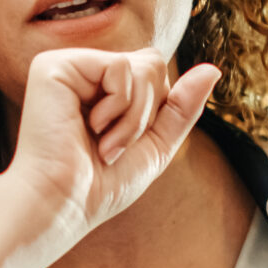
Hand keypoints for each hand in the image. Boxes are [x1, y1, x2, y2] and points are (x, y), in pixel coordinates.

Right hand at [0, 48, 220, 267]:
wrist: (63, 204)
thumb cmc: (100, 185)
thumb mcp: (155, 146)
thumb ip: (182, 107)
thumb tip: (213, 69)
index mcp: (100, 88)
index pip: (155, 72)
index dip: (155, 111)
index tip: (123, 146)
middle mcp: (83, 72)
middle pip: (153, 63)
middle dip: (147, 113)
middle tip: (113, 147)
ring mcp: (68, 66)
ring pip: (142, 65)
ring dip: (133, 117)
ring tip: (103, 144)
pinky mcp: (54, 66)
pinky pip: (120, 66)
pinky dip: (119, 106)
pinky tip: (91, 128)